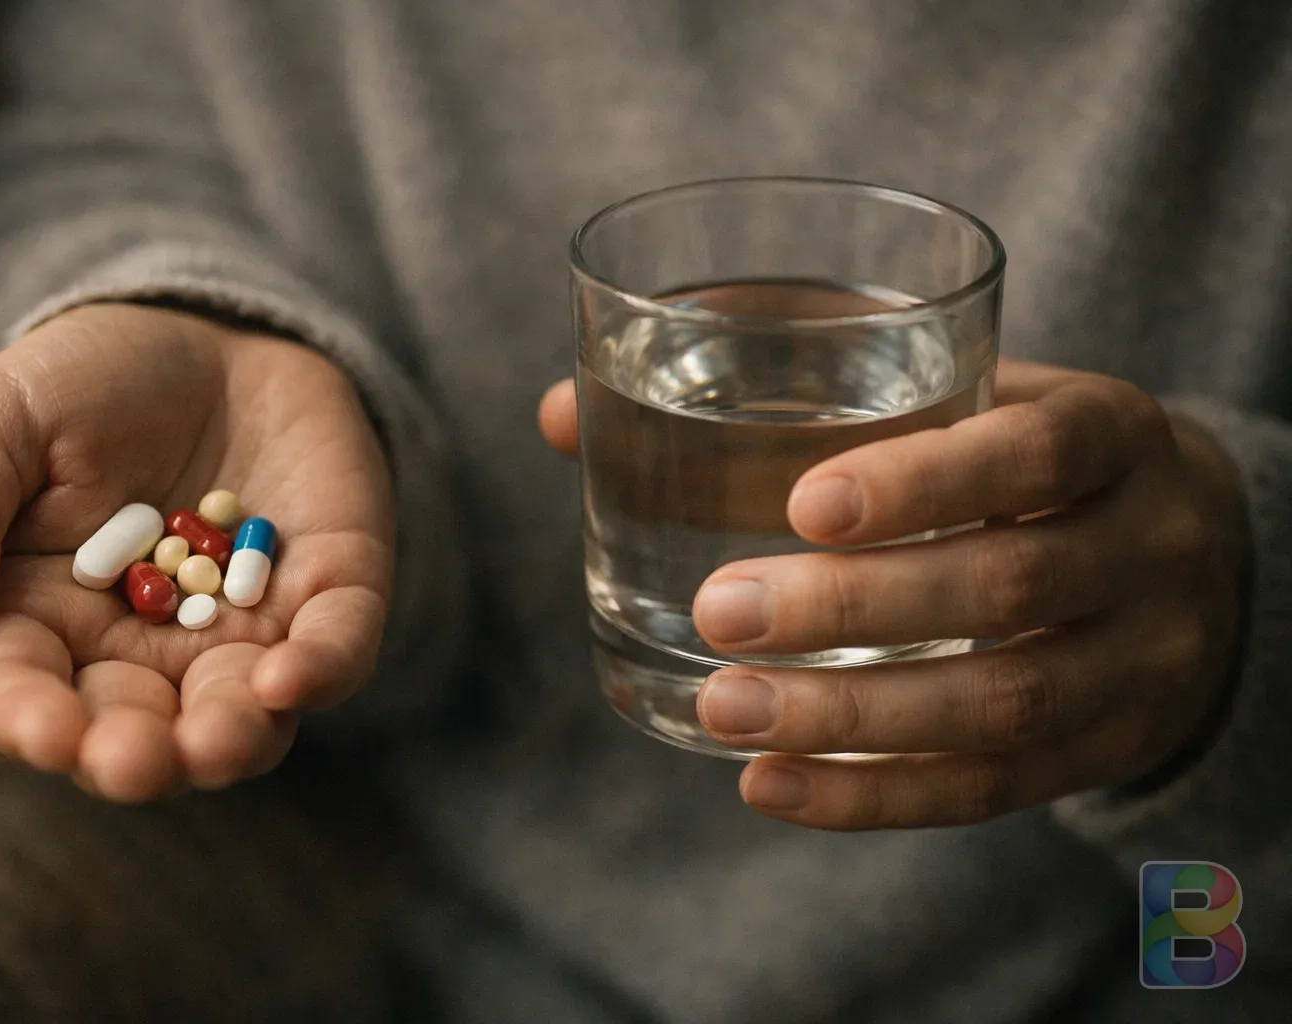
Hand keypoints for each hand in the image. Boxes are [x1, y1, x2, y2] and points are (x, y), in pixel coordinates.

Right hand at [0, 303, 392, 801]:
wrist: (210, 331)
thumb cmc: (82, 385)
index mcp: (41, 622)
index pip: (25, 696)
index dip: (34, 723)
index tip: (50, 734)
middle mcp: (142, 654)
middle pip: (135, 733)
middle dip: (136, 757)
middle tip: (135, 761)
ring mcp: (240, 633)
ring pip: (239, 720)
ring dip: (231, 741)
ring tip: (216, 743)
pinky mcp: (327, 595)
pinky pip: (336, 651)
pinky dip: (321, 669)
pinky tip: (294, 675)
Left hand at [540, 360, 1248, 828]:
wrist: (1181, 553)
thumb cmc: (1012, 453)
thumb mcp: (946, 393)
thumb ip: (782, 388)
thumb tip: (562, 412)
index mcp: (1109, 432)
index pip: (1036, 452)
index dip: (928, 481)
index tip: (804, 504)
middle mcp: (1146, 547)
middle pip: (1013, 585)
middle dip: (856, 606)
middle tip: (721, 612)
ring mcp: (1138, 661)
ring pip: (1003, 704)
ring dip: (851, 716)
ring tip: (724, 709)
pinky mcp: (1101, 751)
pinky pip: (991, 790)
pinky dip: (873, 794)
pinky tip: (768, 787)